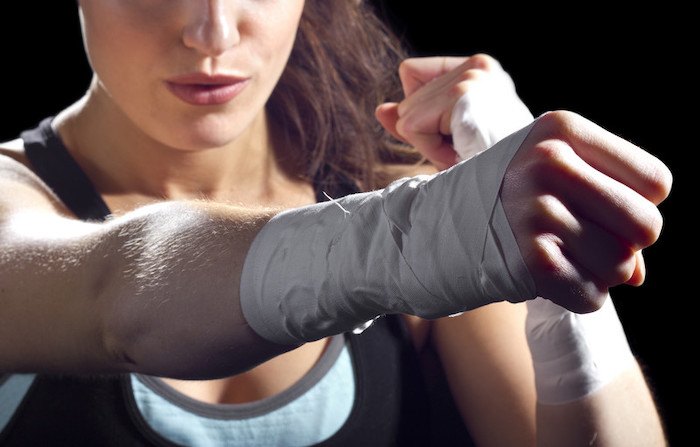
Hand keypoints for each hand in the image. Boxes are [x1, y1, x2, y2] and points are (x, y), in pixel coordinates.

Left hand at [376, 54, 531, 169]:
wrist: (517, 189)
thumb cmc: (488, 169)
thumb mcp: (445, 140)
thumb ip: (412, 121)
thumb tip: (381, 109)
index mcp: (479, 68)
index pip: (411, 74)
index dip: (422, 113)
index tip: (458, 134)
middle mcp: (478, 65)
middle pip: (407, 98)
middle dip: (427, 133)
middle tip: (465, 149)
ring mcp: (471, 77)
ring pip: (406, 114)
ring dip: (429, 145)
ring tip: (466, 152)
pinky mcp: (461, 96)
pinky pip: (412, 127)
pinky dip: (430, 150)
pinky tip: (462, 153)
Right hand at [502, 111, 671, 311]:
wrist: (437, 226)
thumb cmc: (511, 198)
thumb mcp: (553, 171)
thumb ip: (610, 209)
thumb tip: (638, 274)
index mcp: (561, 129)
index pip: (656, 182)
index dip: (637, 203)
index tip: (598, 208)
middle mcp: (549, 163)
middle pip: (647, 226)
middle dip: (627, 244)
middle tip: (587, 240)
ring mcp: (537, 211)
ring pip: (623, 267)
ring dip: (600, 274)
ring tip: (563, 257)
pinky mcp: (530, 259)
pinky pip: (592, 296)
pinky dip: (578, 296)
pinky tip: (548, 277)